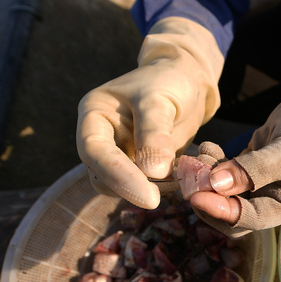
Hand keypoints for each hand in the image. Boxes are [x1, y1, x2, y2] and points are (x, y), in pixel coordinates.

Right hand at [76, 17, 223, 208]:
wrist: (186, 83)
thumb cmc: (169, 82)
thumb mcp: (160, 100)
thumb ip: (155, 133)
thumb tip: (152, 173)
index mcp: (94, 115)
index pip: (95, 151)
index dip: (118, 175)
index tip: (146, 196)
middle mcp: (100, 138)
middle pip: (102, 175)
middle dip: (130, 188)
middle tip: (159, 199)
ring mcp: (118, 155)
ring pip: (121, 187)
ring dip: (147, 190)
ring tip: (177, 182)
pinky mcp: (138, 168)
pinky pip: (143, 186)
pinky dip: (161, 189)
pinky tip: (181, 181)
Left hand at [191, 88, 280, 236]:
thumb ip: (253, 169)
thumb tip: (216, 185)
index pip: (252, 220)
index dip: (222, 211)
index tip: (196, 195)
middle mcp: (276, 202)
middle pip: (233, 217)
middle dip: (208, 198)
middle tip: (190, 176)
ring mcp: (262, 188)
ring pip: (225, 197)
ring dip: (205, 180)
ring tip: (197, 156)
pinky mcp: (251, 173)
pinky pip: (224, 178)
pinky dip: (211, 165)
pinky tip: (206, 147)